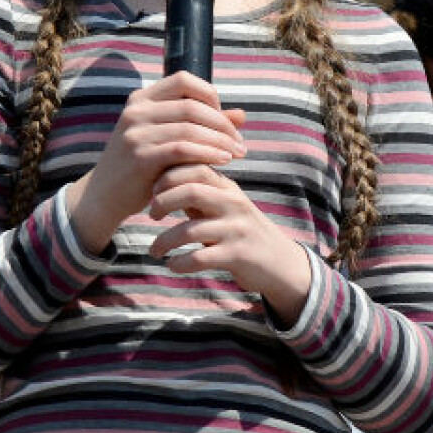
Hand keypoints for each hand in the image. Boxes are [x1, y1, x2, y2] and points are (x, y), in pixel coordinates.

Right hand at [68, 72, 245, 249]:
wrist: (105, 195)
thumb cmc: (144, 166)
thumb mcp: (170, 139)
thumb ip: (204, 125)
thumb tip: (242, 115)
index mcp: (142, 99)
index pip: (184, 80)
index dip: (210, 95)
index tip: (224, 119)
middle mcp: (136, 111)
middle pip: (192, 106)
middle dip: (223, 124)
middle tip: (240, 143)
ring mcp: (135, 133)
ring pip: (190, 128)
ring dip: (220, 141)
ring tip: (237, 154)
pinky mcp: (140, 156)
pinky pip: (183, 149)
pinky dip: (208, 153)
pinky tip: (223, 162)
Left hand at [147, 163, 310, 318]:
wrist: (280, 262)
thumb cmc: (242, 231)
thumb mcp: (225, 206)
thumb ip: (199, 192)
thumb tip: (160, 179)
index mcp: (228, 188)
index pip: (195, 167)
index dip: (167, 176)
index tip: (153, 192)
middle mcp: (234, 204)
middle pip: (191, 190)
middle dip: (162, 202)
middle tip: (152, 216)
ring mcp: (236, 230)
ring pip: (190, 230)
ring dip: (164, 242)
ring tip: (154, 251)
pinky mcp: (237, 256)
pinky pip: (199, 258)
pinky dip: (179, 263)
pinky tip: (172, 265)